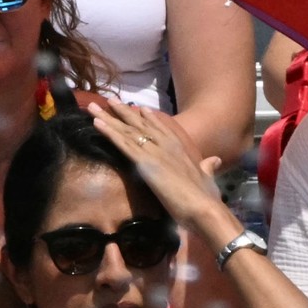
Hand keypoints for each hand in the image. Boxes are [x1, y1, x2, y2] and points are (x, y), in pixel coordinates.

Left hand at [88, 101, 229, 236]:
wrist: (204, 207)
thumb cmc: (206, 198)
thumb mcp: (206, 178)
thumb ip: (207, 168)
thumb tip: (214, 160)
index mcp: (180, 150)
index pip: (162, 129)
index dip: (149, 119)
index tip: (139, 108)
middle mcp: (166, 146)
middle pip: (141, 125)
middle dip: (124, 112)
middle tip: (110, 100)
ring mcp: (154, 152)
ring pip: (127, 131)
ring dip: (109, 118)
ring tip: (93, 106)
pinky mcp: (144, 163)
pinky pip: (122, 144)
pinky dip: (109, 132)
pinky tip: (97, 123)